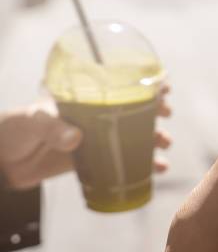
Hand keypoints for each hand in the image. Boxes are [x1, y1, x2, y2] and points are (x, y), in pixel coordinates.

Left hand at [0, 85, 172, 189]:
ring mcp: (98, 138)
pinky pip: (126, 161)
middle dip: (156, 111)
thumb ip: (54, 128)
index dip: (145, 82)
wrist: (3, 161)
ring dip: (155, 139)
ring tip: (164, 144)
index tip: (163, 85)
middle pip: (136, 109)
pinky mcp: (96, 160)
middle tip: (166, 114)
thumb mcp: (34, 121)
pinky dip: (145, 165)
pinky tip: (159, 168)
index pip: (120, 84)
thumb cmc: (15, 129)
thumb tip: (75, 139)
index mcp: (85, 97)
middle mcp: (96, 115)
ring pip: (135, 136)